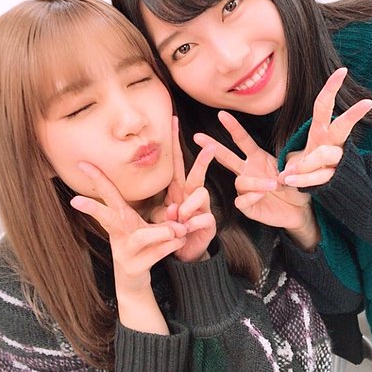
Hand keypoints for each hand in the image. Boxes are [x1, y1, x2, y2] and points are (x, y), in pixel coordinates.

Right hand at [70, 162, 186, 295]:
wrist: (135, 282)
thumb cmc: (143, 246)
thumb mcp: (147, 226)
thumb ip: (164, 215)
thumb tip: (179, 204)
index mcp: (120, 218)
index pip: (108, 194)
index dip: (97, 178)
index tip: (82, 163)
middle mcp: (118, 233)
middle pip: (105, 216)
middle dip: (91, 208)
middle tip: (75, 200)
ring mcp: (124, 251)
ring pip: (140, 237)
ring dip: (160, 232)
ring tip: (178, 229)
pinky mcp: (134, 267)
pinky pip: (154, 253)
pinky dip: (170, 246)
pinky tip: (181, 241)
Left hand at [152, 116, 216, 262]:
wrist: (184, 251)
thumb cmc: (171, 230)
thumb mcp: (160, 217)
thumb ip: (164, 211)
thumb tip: (172, 208)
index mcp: (178, 189)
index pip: (176, 161)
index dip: (175, 141)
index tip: (173, 120)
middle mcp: (192, 194)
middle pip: (198, 172)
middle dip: (204, 159)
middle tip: (211, 147)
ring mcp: (203, 207)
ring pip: (201, 194)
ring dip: (188, 207)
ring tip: (179, 220)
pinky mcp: (210, 221)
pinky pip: (204, 217)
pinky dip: (193, 224)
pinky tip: (187, 231)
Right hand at [194, 112, 318, 249]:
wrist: (300, 209)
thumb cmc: (296, 185)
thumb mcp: (296, 168)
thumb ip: (291, 162)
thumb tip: (284, 166)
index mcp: (258, 158)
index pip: (242, 140)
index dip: (233, 127)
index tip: (222, 114)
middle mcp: (248, 171)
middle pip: (226, 157)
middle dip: (213, 147)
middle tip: (197, 137)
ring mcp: (246, 189)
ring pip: (240, 182)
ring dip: (255, 182)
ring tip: (273, 184)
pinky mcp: (248, 207)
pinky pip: (242, 201)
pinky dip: (251, 197)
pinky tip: (262, 195)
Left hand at [279, 67, 371, 187]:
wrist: (331, 190)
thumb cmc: (313, 168)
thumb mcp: (303, 156)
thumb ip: (294, 160)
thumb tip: (280, 170)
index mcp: (322, 132)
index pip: (325, 106)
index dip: (332, 88)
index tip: (343, 70)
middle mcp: (332, 143)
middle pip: (342, 126)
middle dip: (353, 115)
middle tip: (367, 103)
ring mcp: (335, 160)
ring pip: (326, 155)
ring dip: (306, 163)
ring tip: (287, 174)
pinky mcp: (333, 177)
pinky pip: (317, 176)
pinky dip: (302, 179)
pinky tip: (288, 179)